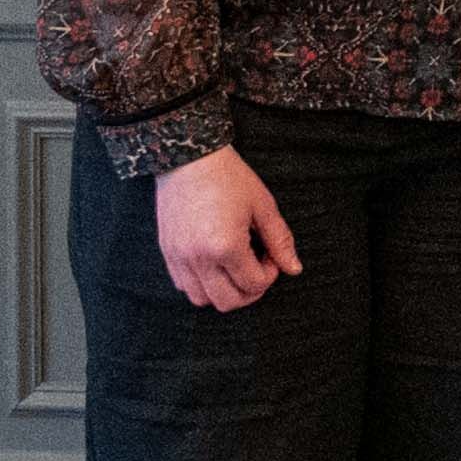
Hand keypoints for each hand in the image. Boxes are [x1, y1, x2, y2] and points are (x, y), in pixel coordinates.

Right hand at [152, 146, 299, 311]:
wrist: (188, 158)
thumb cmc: (228, 177)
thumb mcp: (263, 206)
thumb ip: (279, 240)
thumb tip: (294, 269)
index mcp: (225, 246)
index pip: (254, 284)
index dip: (270, 274)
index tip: (270, 254)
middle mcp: (198, 258)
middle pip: (228, 302)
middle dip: (249, 291)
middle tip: (257, 267)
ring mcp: (179, 257)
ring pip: (202, 299)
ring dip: (223, 291)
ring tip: (235, 266)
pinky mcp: (167, 252)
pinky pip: (183, 285)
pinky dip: (201, 283)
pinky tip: (214, 263)